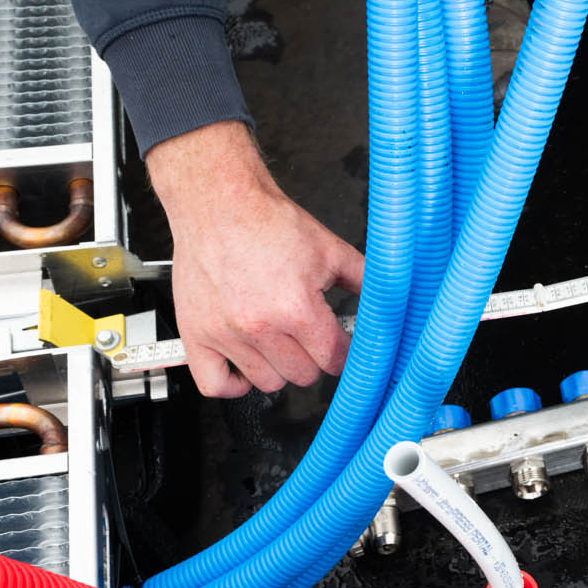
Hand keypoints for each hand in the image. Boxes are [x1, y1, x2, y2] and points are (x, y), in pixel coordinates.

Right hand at [146, 122, 364, 396]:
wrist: (218, 203)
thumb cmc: (269, 223)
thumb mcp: (329, 249)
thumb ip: (365, 280)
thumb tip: (392, 302)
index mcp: (297, 308)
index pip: (334, 359)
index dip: (344, 353)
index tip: (341, 345)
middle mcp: (259, 327)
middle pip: (303, 375)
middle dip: (313, 358)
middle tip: (308, 336)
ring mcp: (225, 335)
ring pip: (267, 383)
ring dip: (277, 368)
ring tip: (278, 342)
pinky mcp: (195, 335)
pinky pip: (215, 385)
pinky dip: (233, 384)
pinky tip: (245, 366)